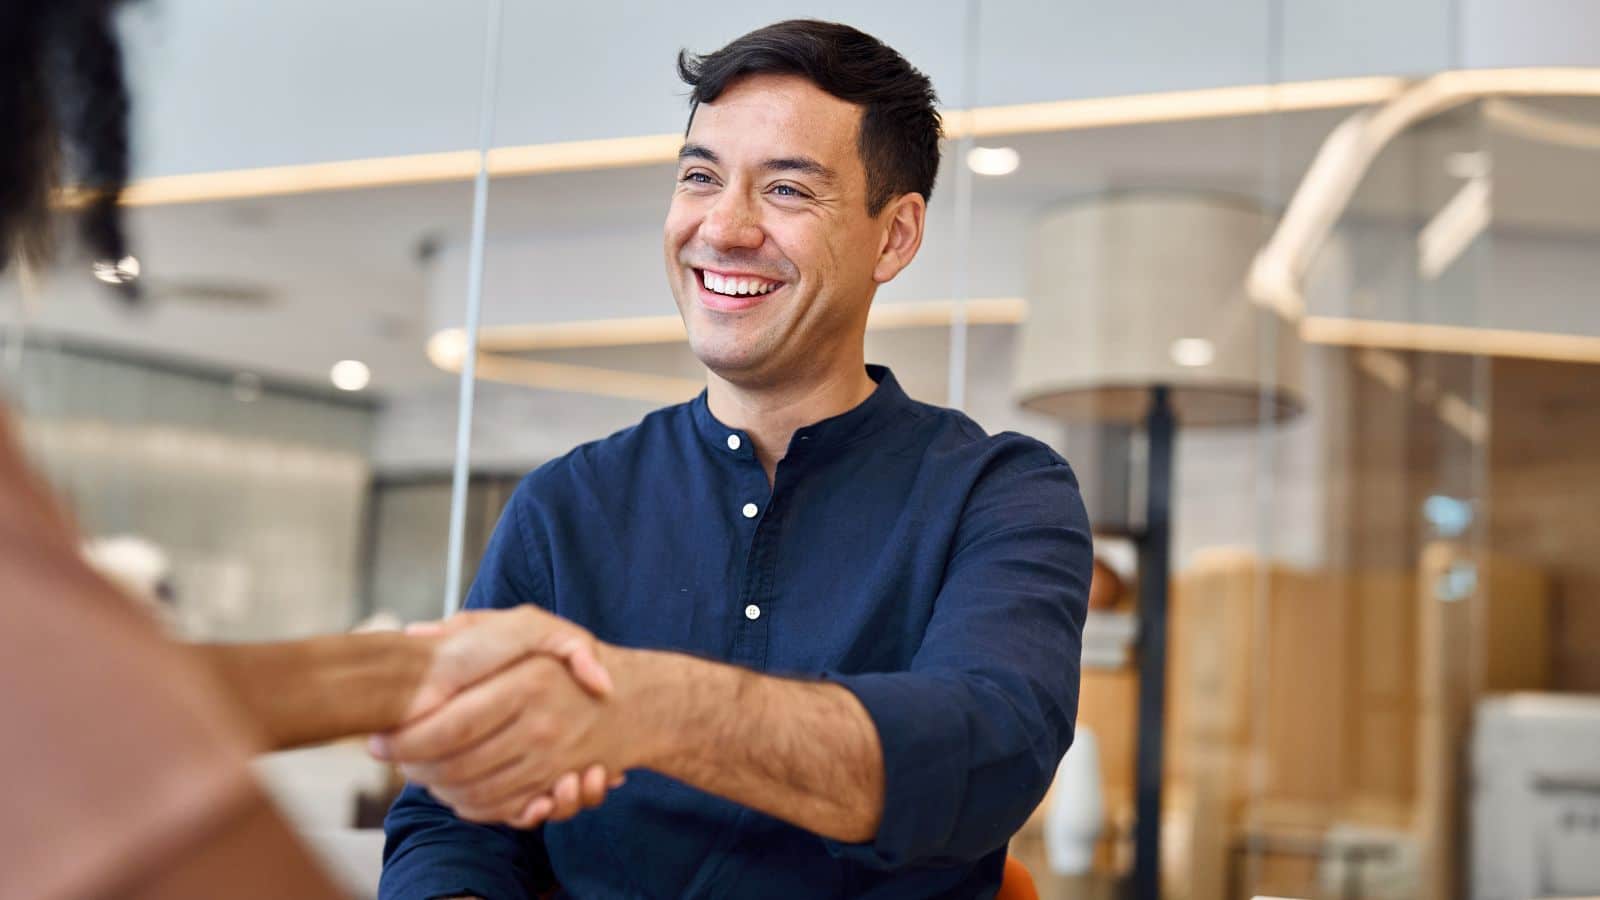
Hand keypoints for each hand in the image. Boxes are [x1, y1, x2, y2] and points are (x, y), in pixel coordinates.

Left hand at [372, 608, 631, 826]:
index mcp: (527, 683)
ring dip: (435, 789)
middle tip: (389, 759)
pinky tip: (452, 788)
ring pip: (475, 792)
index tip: (380, 739)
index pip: (452, 724)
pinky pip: (500, 809)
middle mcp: (541, 725)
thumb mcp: (529, 627)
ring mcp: (551, 760)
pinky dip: (469, 806)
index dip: (409, 739)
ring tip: (414, 771)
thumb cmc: (568, 662)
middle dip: (413, 768)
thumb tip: (416, 634)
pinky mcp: (555, 786)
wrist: (633, 701)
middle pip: (457, 765)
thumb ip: (472, 627)